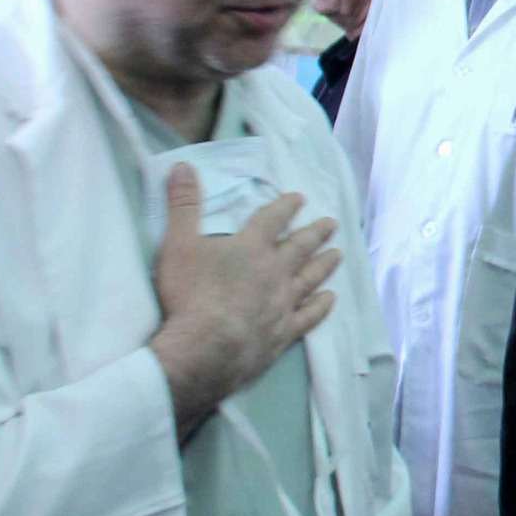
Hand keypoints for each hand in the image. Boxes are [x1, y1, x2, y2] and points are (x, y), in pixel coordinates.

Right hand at [149, 164, 341, 438]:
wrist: (205, 349)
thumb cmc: (190, 295)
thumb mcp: (178, 244)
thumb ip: (183, 205)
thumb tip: (183, 166)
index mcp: (251, 247)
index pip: (273, 219)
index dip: (286, 206)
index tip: (299, 198)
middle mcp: (274, 271)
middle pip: (300, 246)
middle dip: (315, 232)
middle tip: (332, 222)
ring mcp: (283, 303)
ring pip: (310, 278)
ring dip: (324, 264)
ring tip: (338, 254)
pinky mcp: (284, 332)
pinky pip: (309, 315)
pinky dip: (321, 306)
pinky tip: (330, 299)